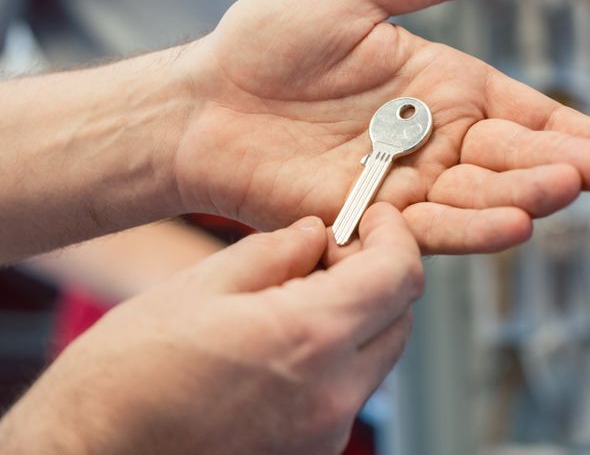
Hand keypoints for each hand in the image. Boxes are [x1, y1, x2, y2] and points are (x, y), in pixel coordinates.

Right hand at [0, 205, 420, 454]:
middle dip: (377, 277)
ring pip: (376, 357)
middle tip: (329, 256)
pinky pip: (347, 395)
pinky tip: (282, 348)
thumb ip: (273, 253)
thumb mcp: (198, 287)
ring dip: (356, 320)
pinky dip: (334, 361)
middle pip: (399, 318)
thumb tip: (315, 234)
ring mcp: (324, 434)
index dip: (394, 236)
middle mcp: (333, 395)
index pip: (400, 275)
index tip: (374, 220)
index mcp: (310, 339)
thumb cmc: (124, 380)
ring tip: (294, 301)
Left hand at [174, 0, 589, 255]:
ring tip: (568, 188)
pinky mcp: (371, 217)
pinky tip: (514, 226)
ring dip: (527, 196)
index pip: (534, 118)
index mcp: (450, 90)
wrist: (204, 97)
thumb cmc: (272, 39)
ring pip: (482, 197)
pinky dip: (471, 229)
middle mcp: (441, 142)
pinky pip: (429, 228)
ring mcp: (408, 184)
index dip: (585, 137)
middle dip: (567, 167)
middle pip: (518, 160)